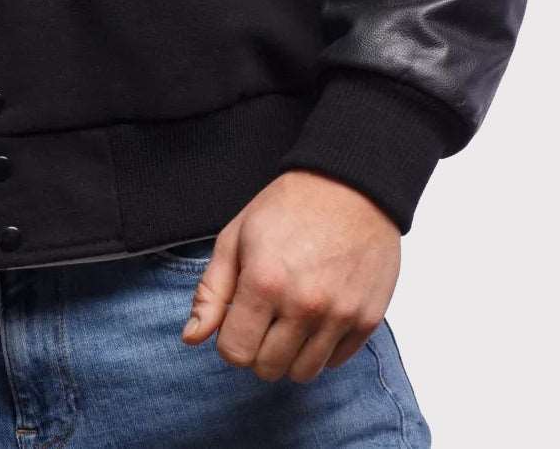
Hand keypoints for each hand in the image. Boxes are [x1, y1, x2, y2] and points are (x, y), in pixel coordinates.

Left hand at [181, 169, 399, 381]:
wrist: (350, 187)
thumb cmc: (287, 208)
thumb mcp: (235, 238)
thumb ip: (211, 292)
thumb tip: (191, 338)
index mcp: (265, 282)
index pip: (235, 352)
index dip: (230, 339)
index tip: (238, 318)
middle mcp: (303, 305)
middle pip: (267, 368)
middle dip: (258, 348)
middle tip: (264, 316)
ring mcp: (339, 315)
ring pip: (303, 373)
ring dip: (290, 354)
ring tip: (290, 318)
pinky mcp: (367, 319)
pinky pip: (336, 362)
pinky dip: (321, 349)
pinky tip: (316, 316)